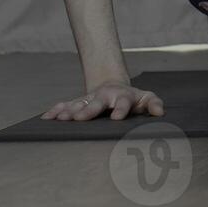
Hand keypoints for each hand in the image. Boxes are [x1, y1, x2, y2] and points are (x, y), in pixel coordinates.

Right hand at [41, 80, 165, 120]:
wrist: (115, 88)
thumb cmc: (134, 99)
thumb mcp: (146, 98)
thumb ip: (153, 104)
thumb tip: (160, 112)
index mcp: (123, 97)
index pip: (123, 102)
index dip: (120, 109)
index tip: (117, 118)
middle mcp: (104, 97)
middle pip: (96, 103)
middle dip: (88, 110)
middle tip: (79, 118)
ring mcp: (90, 99)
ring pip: (78, 104)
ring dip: (69, 111)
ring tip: (60, 119)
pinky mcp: (78, 103)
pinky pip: (66, 105)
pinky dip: (56, 111)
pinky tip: (47, 118)